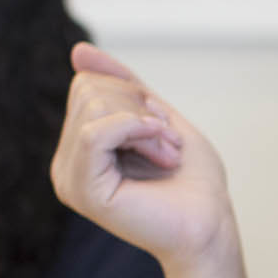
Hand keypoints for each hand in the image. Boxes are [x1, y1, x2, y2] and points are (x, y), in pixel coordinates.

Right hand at [51, 43, 235, 269]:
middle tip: (168, 147)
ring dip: (146, 124)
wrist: (210, 227)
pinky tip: (160, 152)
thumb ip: (121, 85)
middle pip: (87, 90)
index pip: (87, 83)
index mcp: (80, 147)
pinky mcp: (83, 190)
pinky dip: (136, 129)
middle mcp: (66, 162)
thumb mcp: (157, 117)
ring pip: (92, 106)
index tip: (163, 129)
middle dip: (140, 108)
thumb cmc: (192, 182)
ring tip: (167, 156)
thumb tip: (78, 51)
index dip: (134, 94)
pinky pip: (94, 133)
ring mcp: (70, 177)